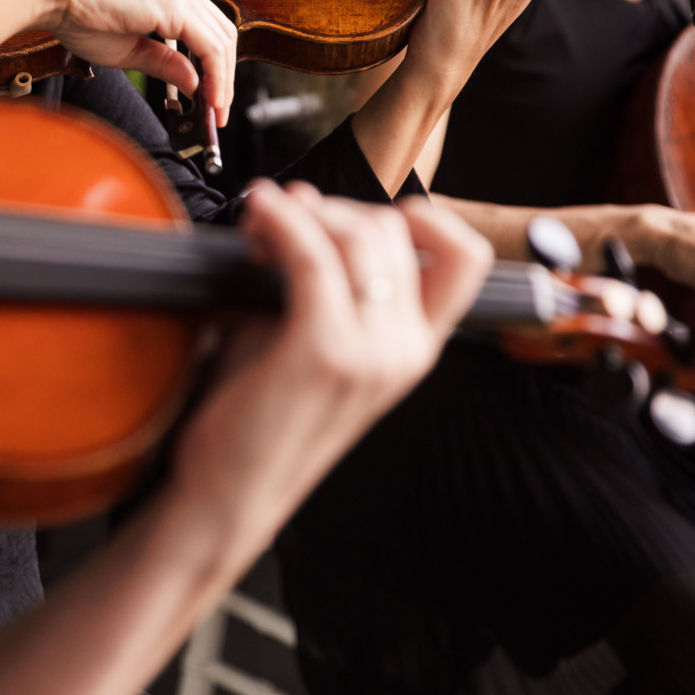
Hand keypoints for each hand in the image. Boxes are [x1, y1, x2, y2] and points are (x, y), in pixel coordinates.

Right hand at [34, 0, 237, 123]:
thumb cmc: (80, 14)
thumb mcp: (129, 49)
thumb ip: (164, 63)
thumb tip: (193, 82)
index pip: (210, 30)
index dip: (217, 67)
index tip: (212, 98)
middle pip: (224, 33)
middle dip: (226, 76)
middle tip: (218, 110)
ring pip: (223, 39)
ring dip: (223, 79)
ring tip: (215, 109)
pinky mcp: (174, 3)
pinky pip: (209, 45)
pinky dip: (215, 73)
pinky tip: (208, 96)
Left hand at [166, 185, 490, 544]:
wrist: (228, 496)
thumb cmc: (257, 419)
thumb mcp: (304, 338)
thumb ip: (317, 274)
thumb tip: (302, 199)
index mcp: (413, 349)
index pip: (466, 259)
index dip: (424, 216)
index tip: (360, 212)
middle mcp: (403, 352)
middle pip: (394, 229)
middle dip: (331, 208)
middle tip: (278, 224)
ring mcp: (370, 354)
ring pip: (358, 234)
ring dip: (302, 213)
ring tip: (259, 227)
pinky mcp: (323, 353)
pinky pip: (311, 255)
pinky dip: (280, 222)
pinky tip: (257, 217)